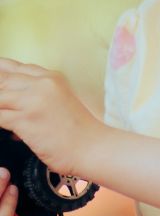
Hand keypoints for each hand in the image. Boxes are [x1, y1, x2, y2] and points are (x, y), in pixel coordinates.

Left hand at [0, 59, 103, 175]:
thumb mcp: (60, 102)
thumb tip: (8, 98)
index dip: (0, 75)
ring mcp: (34, 100)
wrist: (93, 149)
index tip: (0, 88)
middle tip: (3, 107)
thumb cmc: (77, 132)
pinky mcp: (26, 119)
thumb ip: (37, 94)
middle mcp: (43, 83)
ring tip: (3, 115)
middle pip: (1, 79)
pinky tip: (3, 130)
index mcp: (51, 78)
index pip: (12, 67)